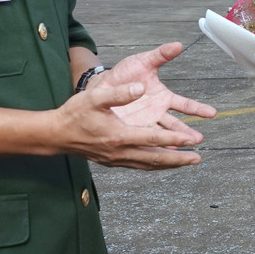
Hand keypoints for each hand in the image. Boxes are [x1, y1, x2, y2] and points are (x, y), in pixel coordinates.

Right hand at [60, 43, 212, 170]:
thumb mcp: (96, 97)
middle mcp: (120, 151)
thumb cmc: (75, 113)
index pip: (153, 138)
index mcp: (119, 135)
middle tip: (198, 158)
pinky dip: (154, 165)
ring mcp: (116, 159)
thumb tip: (141, 88)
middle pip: (156, 157)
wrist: (56, 134)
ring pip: (149, 164)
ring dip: (169, 164)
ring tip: (187, 162)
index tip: (192, 139)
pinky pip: (139, 165)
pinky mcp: (113, 161)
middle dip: (179, 158)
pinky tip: (163, 163)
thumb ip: (120, 93)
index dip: (175, 139)